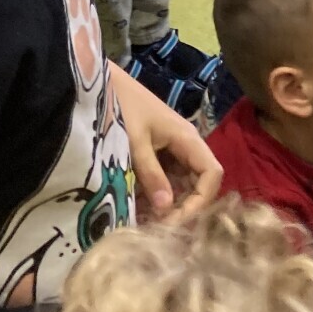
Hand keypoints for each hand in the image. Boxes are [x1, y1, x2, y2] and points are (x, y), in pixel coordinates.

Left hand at [113, 68, 221, 221]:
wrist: (101, 83)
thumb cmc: (121, 106)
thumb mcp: (135, 141)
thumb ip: (151, 174)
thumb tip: (167, 211)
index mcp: (187, 138)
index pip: (212, 175)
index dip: (201, 201)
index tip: (177, 221)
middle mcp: (186, 145)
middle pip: (200, 183)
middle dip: (185, 208)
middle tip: (162, 229)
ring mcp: (173, 149)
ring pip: (183, 184)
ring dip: (171, 204)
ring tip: (150, 223)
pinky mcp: (158, 153)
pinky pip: (167, 180)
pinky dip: (158, 196)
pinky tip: (141, 208)